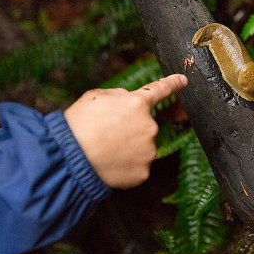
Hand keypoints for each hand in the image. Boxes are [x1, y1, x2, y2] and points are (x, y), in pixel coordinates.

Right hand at [64, 74, 187, 188]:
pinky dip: (126, 165)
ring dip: (128, 147)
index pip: (161, 90)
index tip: (183, 80)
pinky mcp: (143, 172)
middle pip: (144, 125)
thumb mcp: (95, 96)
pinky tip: (109, 163)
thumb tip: (130, 100)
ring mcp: (148, 151)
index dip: (173, 83)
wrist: (71, 158)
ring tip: (105, 149)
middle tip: (106, 133)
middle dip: (130, 128)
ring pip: (141, 146)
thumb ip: (119, 95)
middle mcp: (149, 126)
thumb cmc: (79, 123)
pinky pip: (137, 165)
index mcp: (138, 103)